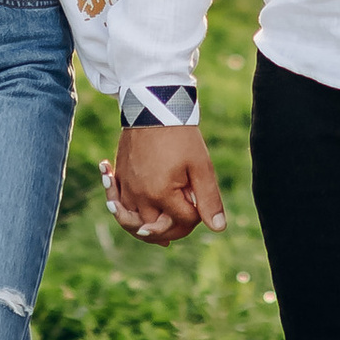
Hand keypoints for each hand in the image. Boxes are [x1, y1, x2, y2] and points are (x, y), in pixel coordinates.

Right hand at [104, 122, 224, 245]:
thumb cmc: (180, 136)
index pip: (183, 222)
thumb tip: (218, 228)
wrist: (153, 108)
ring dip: (147, 229)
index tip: (201, 200)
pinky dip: (127, 213)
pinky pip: (120, 206)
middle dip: (172, 229)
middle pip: (154, 230)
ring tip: (158, 231)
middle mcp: (139, 196)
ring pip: (133, 223)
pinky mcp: (120, 179)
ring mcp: (126, 188)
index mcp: (161, 195)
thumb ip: (209, 199)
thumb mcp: (201, 166)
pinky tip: (137, 215)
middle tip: (184, 224)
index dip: (197, 216)